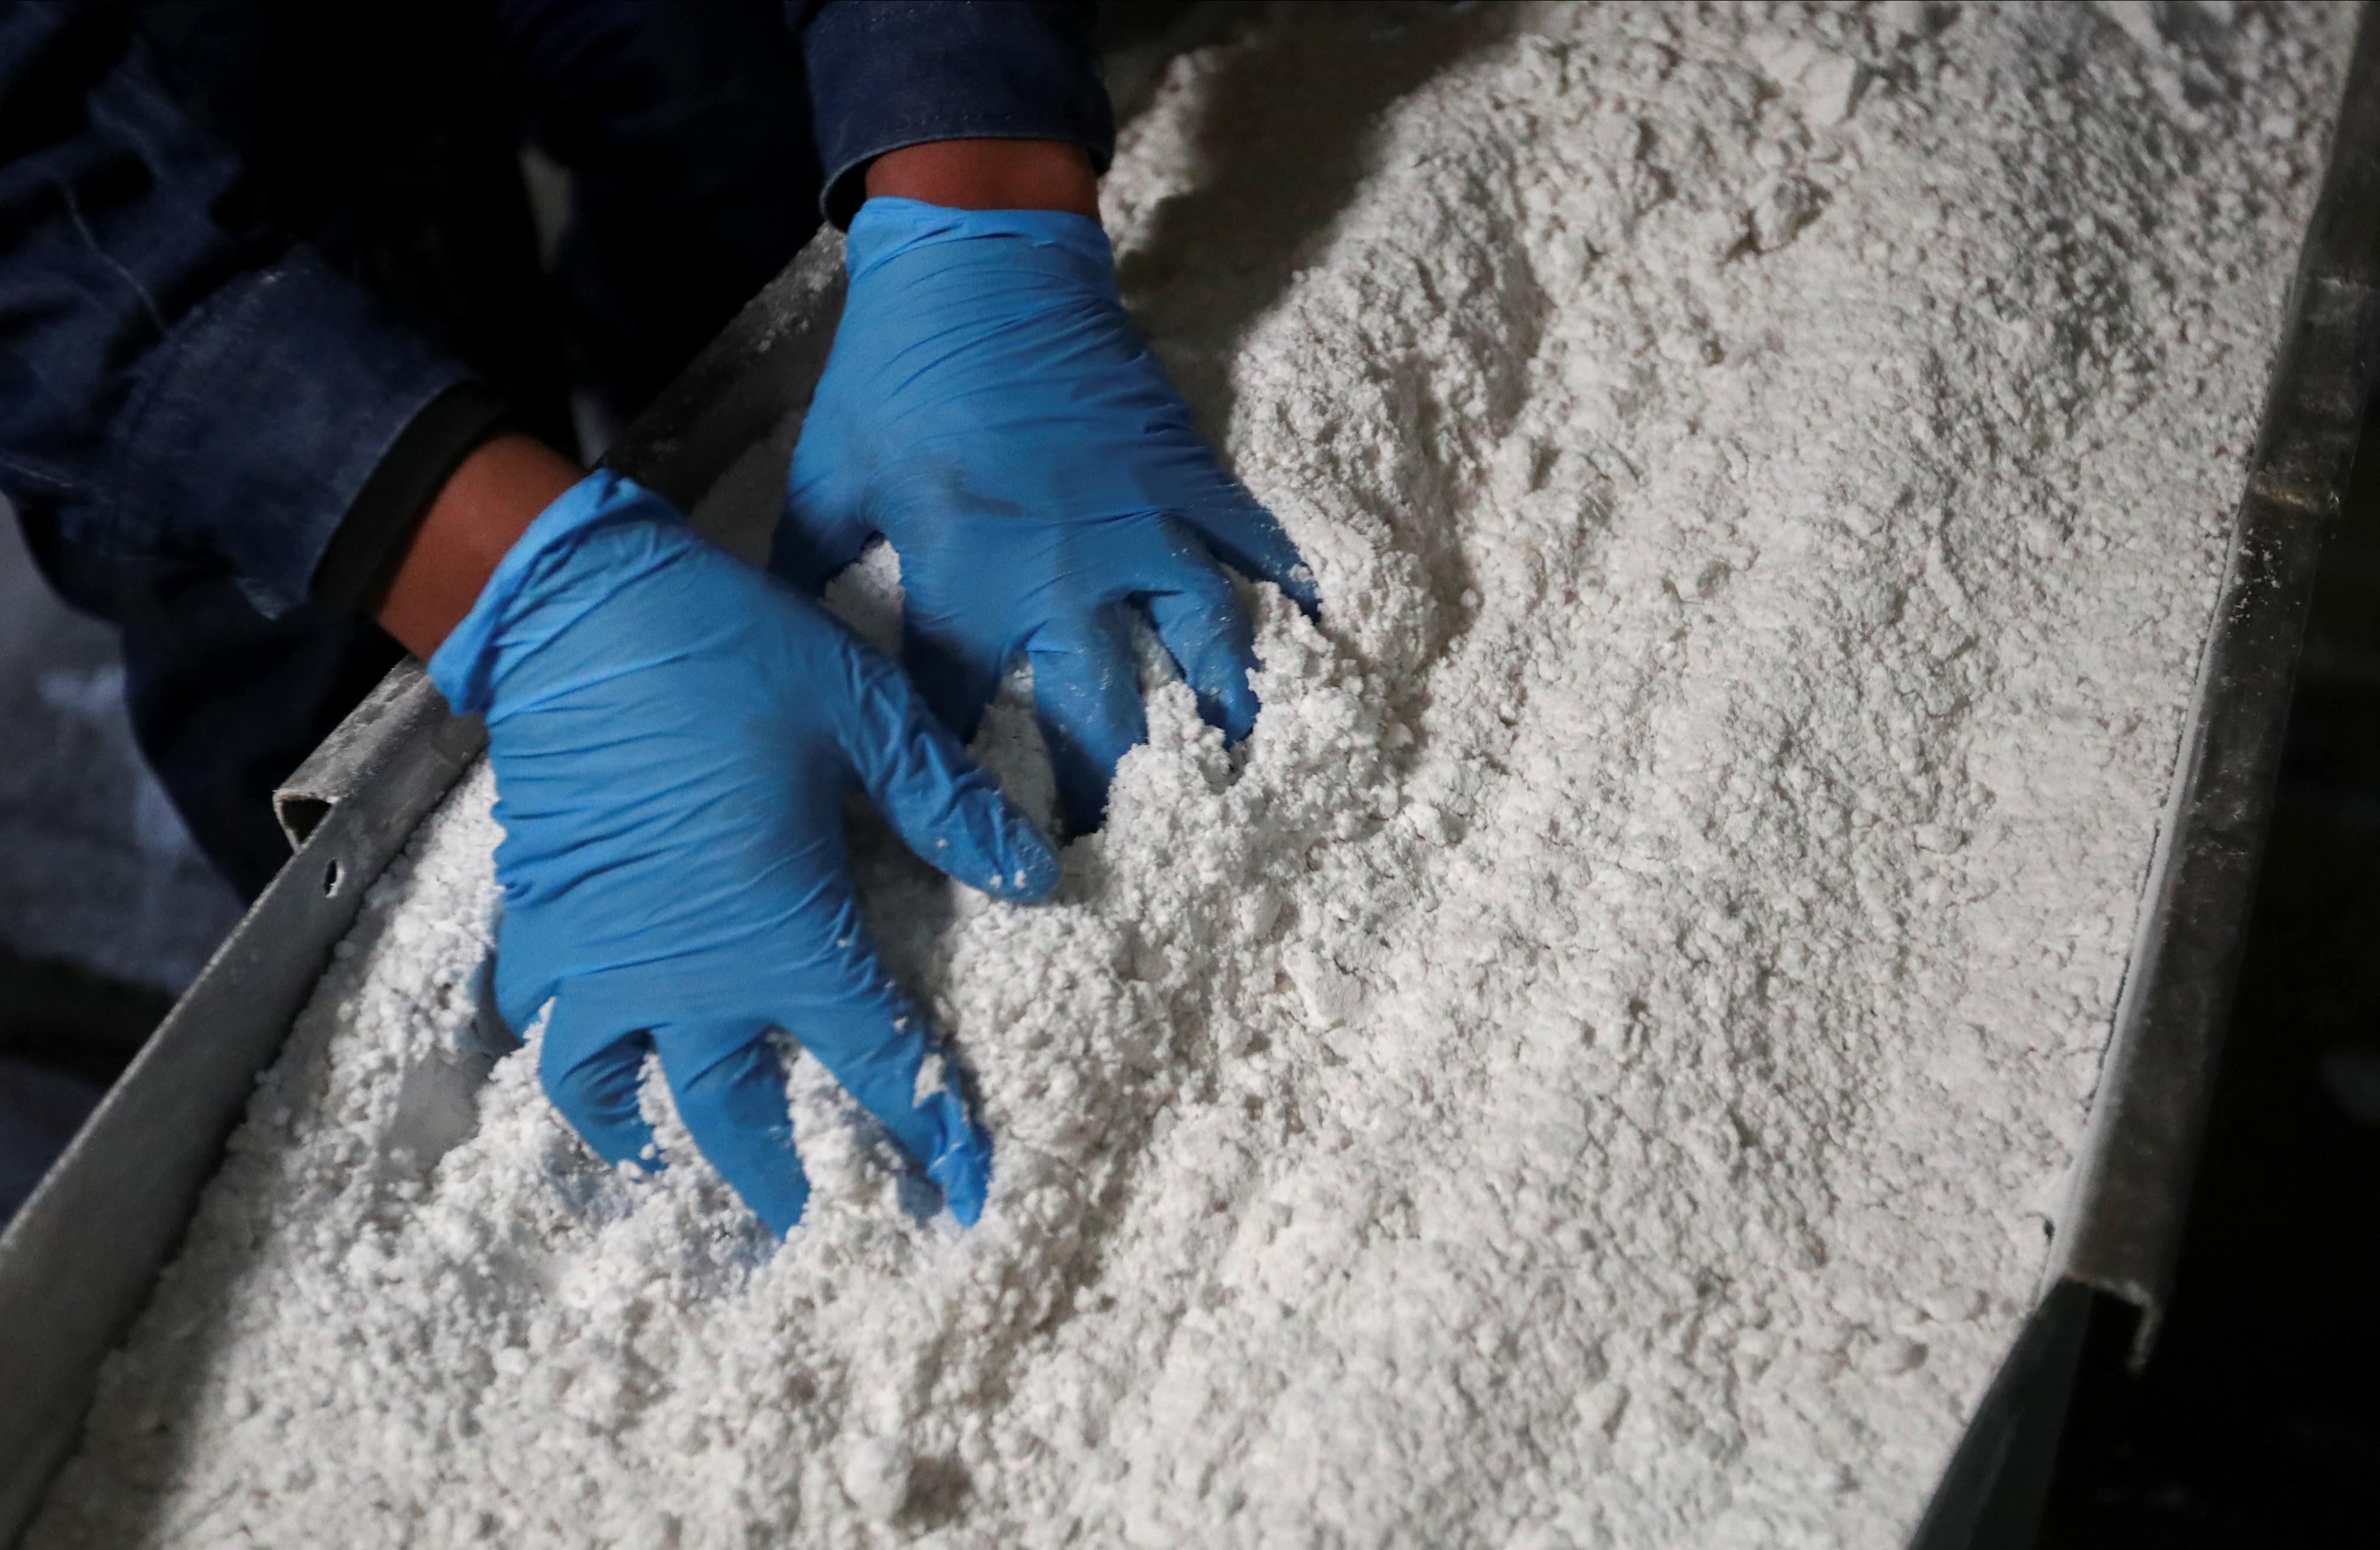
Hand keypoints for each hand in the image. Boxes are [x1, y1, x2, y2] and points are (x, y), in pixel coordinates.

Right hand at [425, 471, 1058, 1233]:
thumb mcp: (869, 716)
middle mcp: (685, 969)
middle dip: (782, 1175)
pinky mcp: (540, 914)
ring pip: (608, 1087)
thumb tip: (1034, 877)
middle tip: (816, 1216)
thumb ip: (950, 804)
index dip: (926, 1133)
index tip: (962, 1193)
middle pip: (734, 1112)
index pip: (875, 1063)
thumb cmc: (735, 655)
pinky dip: (565, 1049)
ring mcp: (599, 951)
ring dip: (647, 1137)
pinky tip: (590, 1042)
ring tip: (673, 1160)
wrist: (582, 607)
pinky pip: (540, 1015)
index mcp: (782, 932)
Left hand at [773, 195, 1317, 833]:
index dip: (961, 787)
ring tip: (1233, 779)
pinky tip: (1306, 642)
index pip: (962, 718)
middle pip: (1100, 715)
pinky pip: (1252, 548)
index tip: (973, 839)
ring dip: (1218, 719)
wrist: (981, 260)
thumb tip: (782, 655)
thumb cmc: (897, 373)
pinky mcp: (1187, 478)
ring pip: (1201, 648)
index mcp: (966, 580)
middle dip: (1104, 793)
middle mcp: (1063, 573)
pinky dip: (1282, 594)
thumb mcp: (827, 476)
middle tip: (1114, 851)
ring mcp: (1139, 525)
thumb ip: (807, 575)